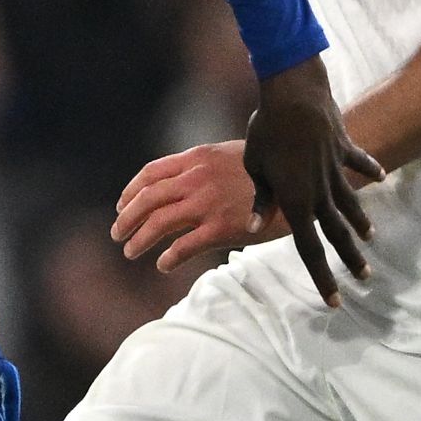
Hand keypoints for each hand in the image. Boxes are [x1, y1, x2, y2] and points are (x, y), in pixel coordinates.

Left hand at [114, 140, 261, 279]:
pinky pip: (184, 246)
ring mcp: (207, 203)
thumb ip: (205, 167)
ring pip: (158, 223)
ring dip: (139, 240)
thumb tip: (185, 182)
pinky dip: (168, 257)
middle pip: (147, 199)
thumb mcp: (233, 155)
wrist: (302, 180)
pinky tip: (163, 265)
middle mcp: (197, 179)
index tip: (121, 205)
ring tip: (131, 252)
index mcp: (198, 158)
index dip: (130, 191)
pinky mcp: (222, 227)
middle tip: (118, 235)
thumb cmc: (271, 169)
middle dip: (126, 219)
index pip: (151, 173)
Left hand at [241, 56, 381, 306]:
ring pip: (352, 203)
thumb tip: (253, 229)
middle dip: (350, 258)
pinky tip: (382, 176)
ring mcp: (335, 169)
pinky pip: (358, 162)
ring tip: (371, 239)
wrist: (294, 95)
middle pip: (337, 232)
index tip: (335, 300)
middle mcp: (321, 191)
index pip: (309, 248)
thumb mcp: (255, 166)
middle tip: (365, 278)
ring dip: (361, 222)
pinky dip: (369, 168)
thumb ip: (260, 199)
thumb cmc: (266, 130)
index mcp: (296, 202)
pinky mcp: (344, 147)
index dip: (322, 277)